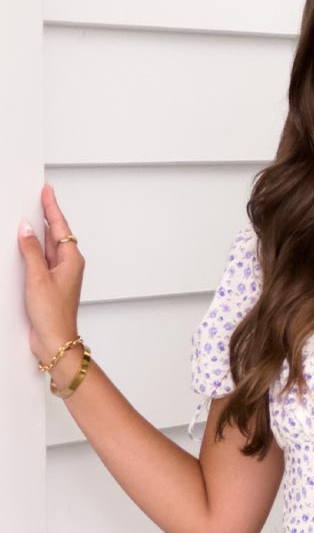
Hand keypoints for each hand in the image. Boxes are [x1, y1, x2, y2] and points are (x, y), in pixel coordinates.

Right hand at [18, 183, 84, 363]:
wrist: (55, 341)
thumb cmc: (53, 316)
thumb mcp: (38, 278)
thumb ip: (31, 251)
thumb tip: (25, 229)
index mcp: (71, 260)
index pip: (60, 227)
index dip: (52, 207)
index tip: (47, 191)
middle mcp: (67, 265)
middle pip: (55, 234)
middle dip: (46, 215)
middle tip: (39, 196)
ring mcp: (58, 275)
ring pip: (47, 246)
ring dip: (38, 232)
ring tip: (30, 213)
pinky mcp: (49, 284)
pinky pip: (41, 259)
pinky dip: (33, 249)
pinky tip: (24, 244)